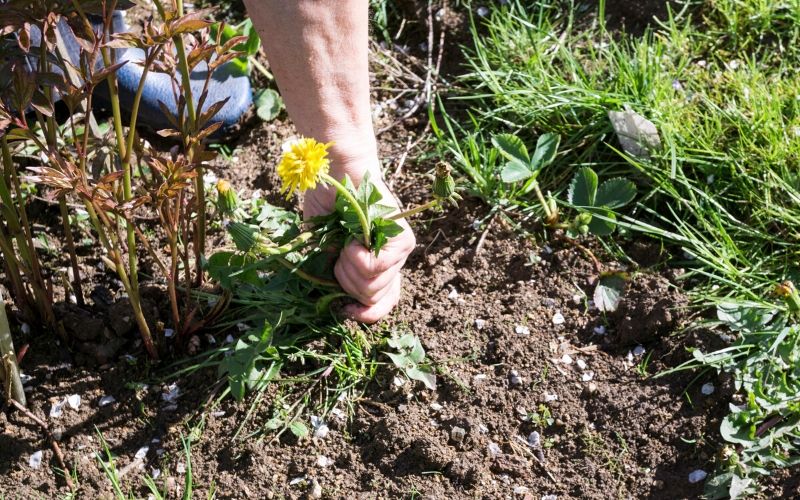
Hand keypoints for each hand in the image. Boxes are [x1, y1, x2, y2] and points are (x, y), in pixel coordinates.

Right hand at [304, 175, 415, 322]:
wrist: (337, 170)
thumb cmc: (329, 204)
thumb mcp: (325, 248)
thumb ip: (334, 274)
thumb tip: (338, 304)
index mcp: (378, 267)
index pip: (382, 306)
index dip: (363, 314)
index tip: (343, 308)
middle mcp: (394, 262)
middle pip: (373, 299)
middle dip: (346, 283)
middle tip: (339, 253)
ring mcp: (401, 251)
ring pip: (373, 286)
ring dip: (348, 268)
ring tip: (345, 240)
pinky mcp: (403, 240)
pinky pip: (375, 268)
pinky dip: (355, 257)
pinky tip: (352, 238)